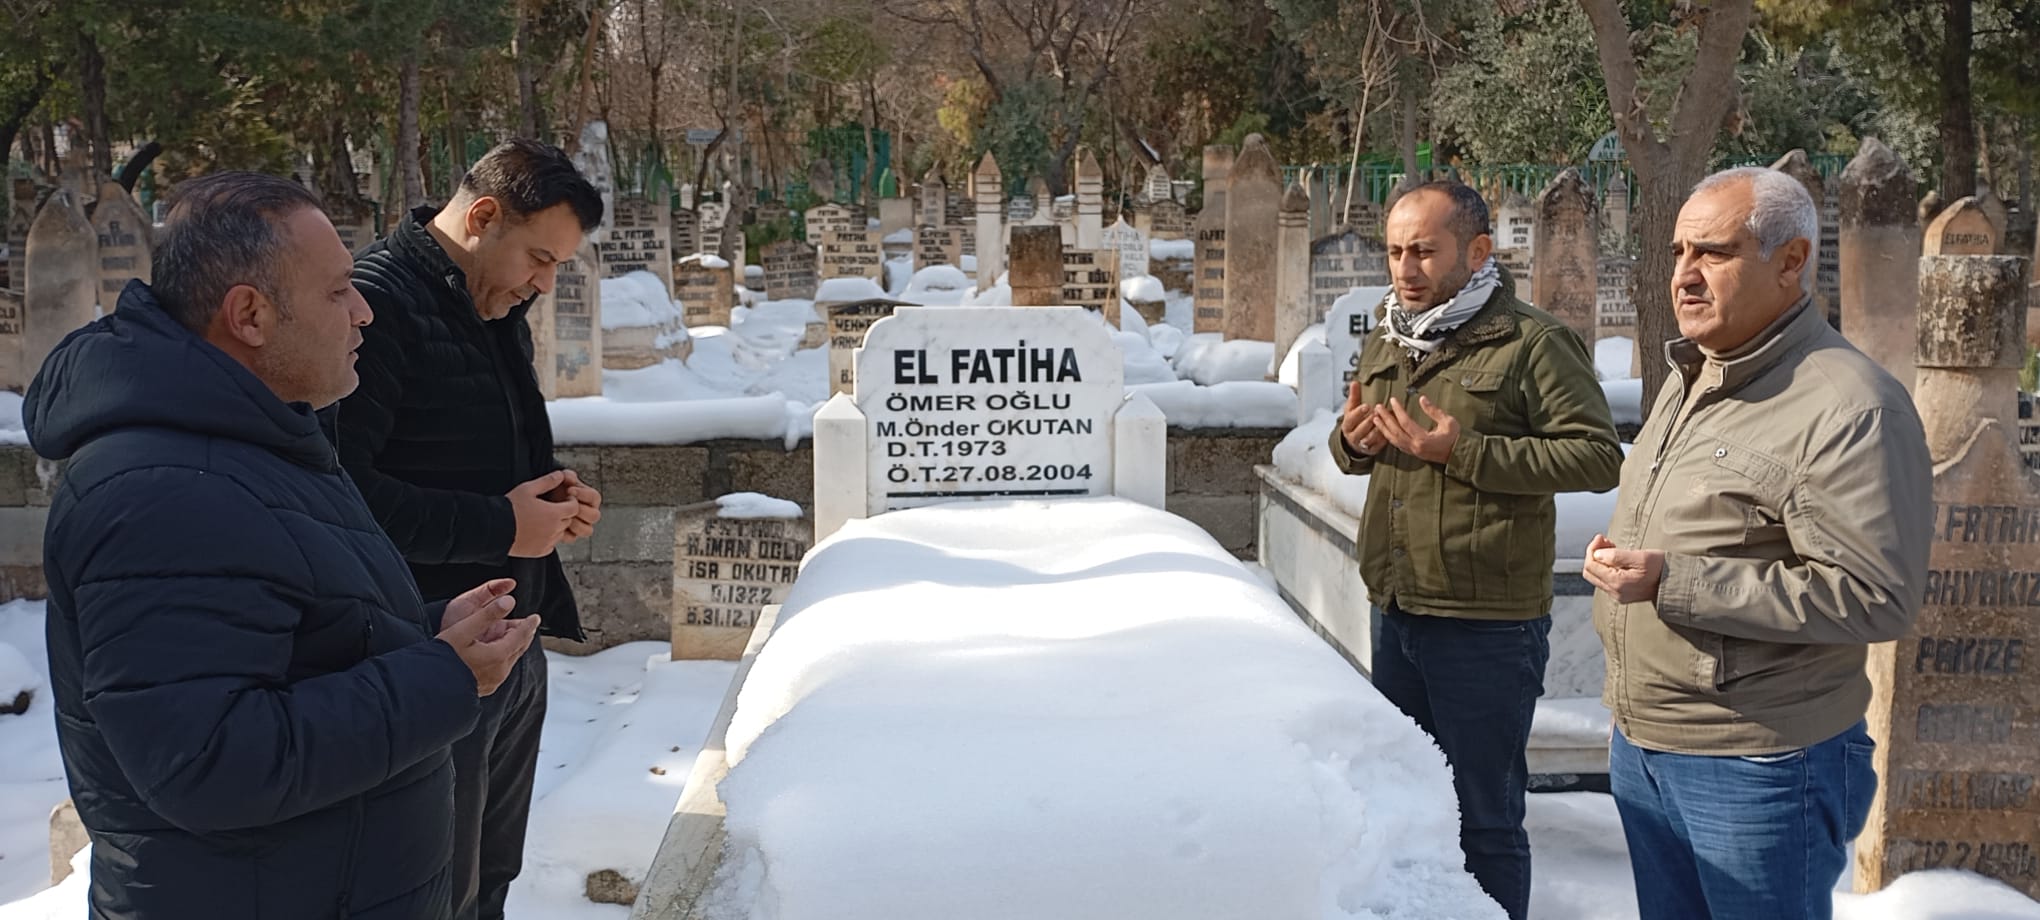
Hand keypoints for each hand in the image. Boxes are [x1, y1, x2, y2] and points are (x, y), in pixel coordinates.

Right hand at [436, 580, 538, 695]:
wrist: (429, 686)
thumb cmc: (443, 656)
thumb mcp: (464, 629)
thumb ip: (488, 614)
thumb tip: (509, 601)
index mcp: (497, 655)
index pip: (521, 635)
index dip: (529, 624)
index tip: (535, 617)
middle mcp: (500, 671)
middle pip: (518, 648)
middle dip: (524, 634)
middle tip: (528, 625)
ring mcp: (494, 681)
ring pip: (511, 659)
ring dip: (514, 646)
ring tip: (513, 636)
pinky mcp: (486, 687)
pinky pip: (502, 669)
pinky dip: (504, 657)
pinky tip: (497, 654)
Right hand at [508, 470, 578, 557]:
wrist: (494, 529)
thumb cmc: (509, 508)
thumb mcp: (527, 488)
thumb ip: (547, 481)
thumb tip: (560, 475)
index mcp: (553, 514)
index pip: (574, 508)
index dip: (570, 502)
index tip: (563, 499)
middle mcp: (553, 530)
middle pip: (568, 520)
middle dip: (563, 513)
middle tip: (550, 508)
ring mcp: (547, 542)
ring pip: (560, 533)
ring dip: (556, 526)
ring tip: (541, 519)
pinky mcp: (539, 552)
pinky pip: (551, 545)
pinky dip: (548, 539)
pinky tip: (536, 532)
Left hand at [547, 469, 602, 543]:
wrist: (542, 501)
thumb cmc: (554, 489)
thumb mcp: (560, 480)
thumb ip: (566, 476)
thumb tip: (568, 476)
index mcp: (590, 499)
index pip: (595, 497)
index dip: (583, 494)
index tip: (570, 490)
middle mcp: (589, 513)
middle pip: (594, 516)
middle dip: (580, 510)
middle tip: (566, 506)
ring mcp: (581, 525)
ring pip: (587, 530)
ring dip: (575, 524)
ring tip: (561, 517)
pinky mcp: (570, 535)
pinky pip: (572, 538)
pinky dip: (564, 532)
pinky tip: (554, 525)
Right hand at [1339, 381, 1385, 455]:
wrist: (1353, 440)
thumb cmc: (1354, 420)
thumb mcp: (1352, 408)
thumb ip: (1354, 396)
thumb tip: (1354, 382)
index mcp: (1347, 425)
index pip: (1351, 419)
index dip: (1359, 413)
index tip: (1367, 406)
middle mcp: (1352, 436)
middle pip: (1360, 430)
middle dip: (1369, 421)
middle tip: (1378, 413)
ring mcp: (1361, 444)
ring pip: (1369, 439)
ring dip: (1377, 431)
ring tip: (1384, 423)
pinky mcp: (1370, 450)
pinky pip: (1377, 446)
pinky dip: (1383, 440)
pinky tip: (1389, 432)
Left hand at [1375, 395, 1460, 464]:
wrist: (1461, 455)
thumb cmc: (1456, 437)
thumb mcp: (1448, 421)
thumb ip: (1433, 411)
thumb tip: (1422, 399)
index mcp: (1423, 439)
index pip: (1405, 422)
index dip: (1398, 410)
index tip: (1392, 399)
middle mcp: (1415, 447)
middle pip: (1395, 431)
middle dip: (1385, 419)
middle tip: (1377, 407)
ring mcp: (1413, 451)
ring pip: (1394, 440)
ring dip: (1384, 429)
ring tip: (1375, 418)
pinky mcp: (1414, 453)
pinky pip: (1397, 445)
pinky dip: (1389, 437)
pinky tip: (1385, 430)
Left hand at [1582, 533, 1665, 603]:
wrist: (1677, 583)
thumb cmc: (1662, 568)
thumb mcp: (1641, 557)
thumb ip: (1616, 556)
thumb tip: (1597, 554)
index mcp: (1617, 583)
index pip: (1591, 565)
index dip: (1592, 548)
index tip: (1601, 537)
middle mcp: (1615, 592)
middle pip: (1590, 572)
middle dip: (1594, 554)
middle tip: (1604, 541)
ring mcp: (1618, 595)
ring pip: (1597, 576)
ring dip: (1600, 560)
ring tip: (1611, 547)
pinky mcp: (1622, 595)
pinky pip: (1606, 580)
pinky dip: (1606, 567)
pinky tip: (1616, 558)